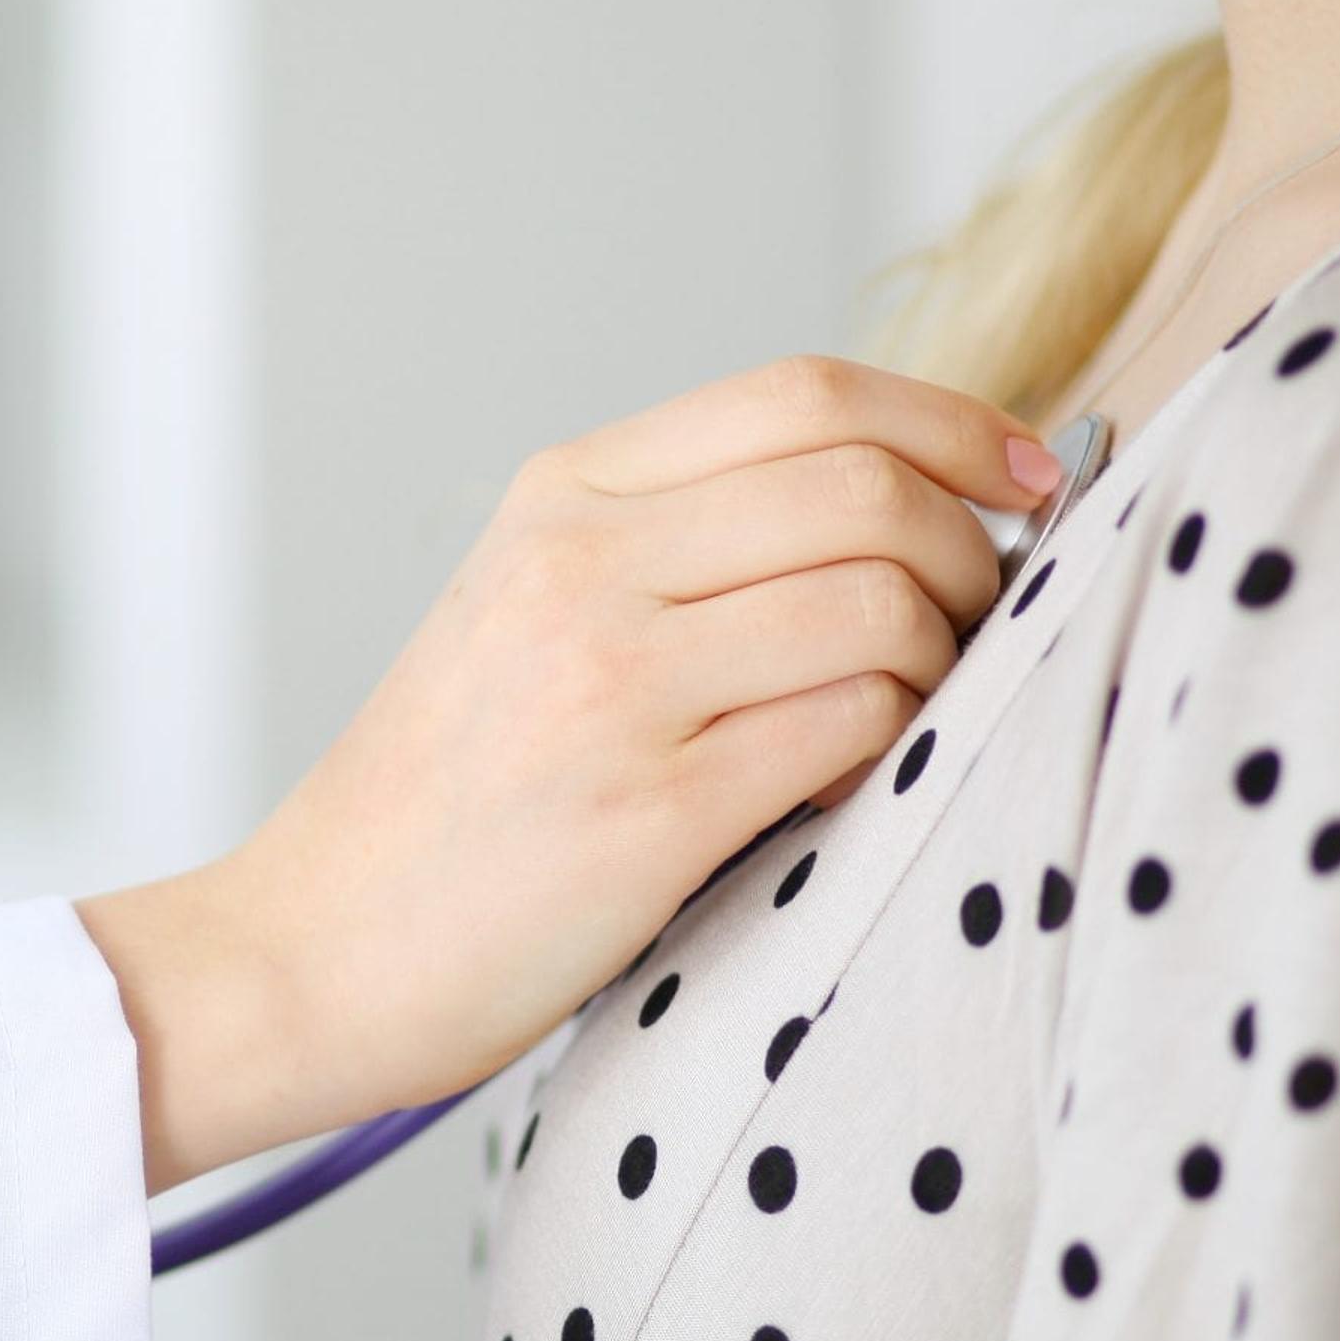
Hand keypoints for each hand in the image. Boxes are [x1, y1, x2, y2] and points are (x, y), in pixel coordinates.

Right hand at [83, 355, 1058, 1189]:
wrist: (312, 947)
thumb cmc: (444, 801)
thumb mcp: (527, 610)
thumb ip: (679, 542)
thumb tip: (904, 497)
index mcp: (560, 500)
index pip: (804, 393)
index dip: (953, 422)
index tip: (1026, 476)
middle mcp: (579, 567)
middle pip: (864, 486)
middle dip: (972, 551)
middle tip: (980, 620)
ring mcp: (611, 685)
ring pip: (879, 603)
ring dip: (938, 663)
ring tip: (899, 717)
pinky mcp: (648, 809)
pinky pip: (852, 728)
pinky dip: (887, 751)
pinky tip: (835, 787)